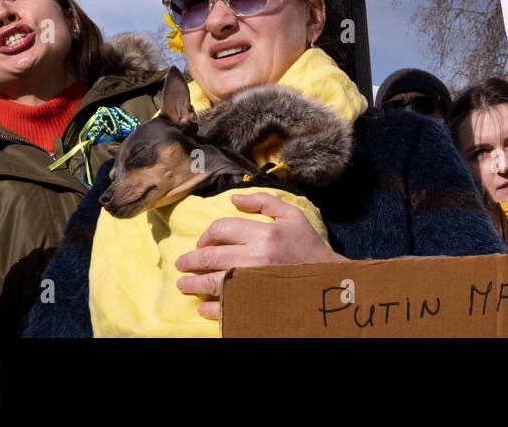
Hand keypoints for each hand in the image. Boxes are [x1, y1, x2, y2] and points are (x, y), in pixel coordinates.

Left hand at [173, 193, 345, 319]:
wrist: (326, 279)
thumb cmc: (308, 246)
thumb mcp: (292, 216)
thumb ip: (263, 202)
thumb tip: (234, 198)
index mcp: (263, 234)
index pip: (221, 229)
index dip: (206, 235)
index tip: (201, 244)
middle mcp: (254, 258)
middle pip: (210, 257)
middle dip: (189, 260)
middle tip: (181, 264)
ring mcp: (251, 283)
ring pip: (210, 282)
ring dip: (191, 283)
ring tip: (183, 285)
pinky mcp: (252, 303)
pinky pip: (223, 308)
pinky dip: (209, 308)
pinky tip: (201, 306)